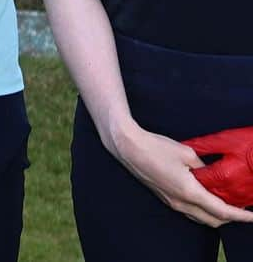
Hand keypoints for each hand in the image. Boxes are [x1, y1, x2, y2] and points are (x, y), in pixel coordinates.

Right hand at [114, 124, 252, 227]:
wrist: (129, 148)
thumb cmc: (156, 147)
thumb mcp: (186, 152)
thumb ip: (203, 167)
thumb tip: (213, 174)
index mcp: (189, 191)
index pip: (222, 211)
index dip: (240, 216)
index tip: (252, 217)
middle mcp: (181, 203)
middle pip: (213, 221)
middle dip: (230, 218)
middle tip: (241, 208)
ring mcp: (172, 203)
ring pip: (201, 218)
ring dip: (216, 215)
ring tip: (227, 203)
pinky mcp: (166, 199)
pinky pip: (191, 212)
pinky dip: (204, 210)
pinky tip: (206, 197)